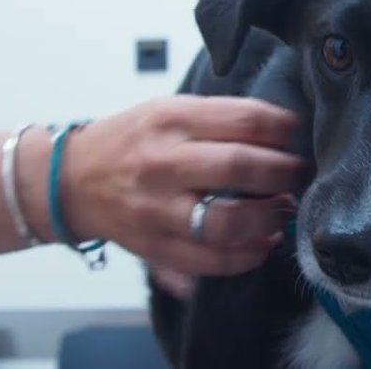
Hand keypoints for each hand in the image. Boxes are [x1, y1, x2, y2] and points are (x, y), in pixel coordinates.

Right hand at [50, 95, 306, 279]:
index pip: (245, 119)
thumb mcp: (171, 109)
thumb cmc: (132, 140)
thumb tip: (285, 129)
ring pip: (228, 221)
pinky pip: (210, 261)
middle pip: (241, 168)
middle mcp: (164, 164)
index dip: (283, 128)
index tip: (296, 134)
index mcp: (172, 120)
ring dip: (270, 218)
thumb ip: (223, 117)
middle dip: (285, 173)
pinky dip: (246, 256)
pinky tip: (263, 243)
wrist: (70, 180)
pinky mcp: (154, 246)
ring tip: (284, 209)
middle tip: (300, 174)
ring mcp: (157, 209)